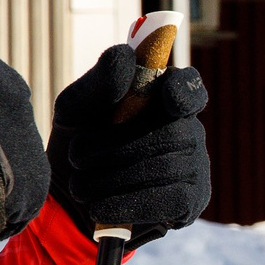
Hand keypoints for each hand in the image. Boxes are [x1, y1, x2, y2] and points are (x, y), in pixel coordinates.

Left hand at [48, 42, 210, 246]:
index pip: (189, 88)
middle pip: (171, 133)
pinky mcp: (190, 202)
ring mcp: (194, 166)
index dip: (183, 90)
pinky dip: (128, 203)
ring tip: (80, 186)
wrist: (69, 204)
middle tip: (77, 157)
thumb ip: (99, 81)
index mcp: (163, 100)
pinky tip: (99, 208)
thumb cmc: (77, 146)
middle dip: (117, 147)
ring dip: (114, 178)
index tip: (167, 97)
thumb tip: (127, 56)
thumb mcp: (75, 110)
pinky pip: (169, 199)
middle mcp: (188, 129)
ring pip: (166, 168)